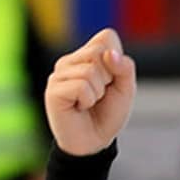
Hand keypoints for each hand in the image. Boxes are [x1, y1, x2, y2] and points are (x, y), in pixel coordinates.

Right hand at [44, 27, 136, 156]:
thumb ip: (125, 68)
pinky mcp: (53, 90)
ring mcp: (59, 74)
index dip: (117, 60)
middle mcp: (71, 60)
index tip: (111, 80)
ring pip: (91, 71)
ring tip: (89, 103)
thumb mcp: (126, 89)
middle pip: (100, 51)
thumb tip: (109, 54)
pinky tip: (79, 107)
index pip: (107, 37)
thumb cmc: (107, 114)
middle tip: (100, 94)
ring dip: (98, 93)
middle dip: (109, 78)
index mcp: (87, 54)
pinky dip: (88, 100)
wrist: (93, 143)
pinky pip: (81, 86)